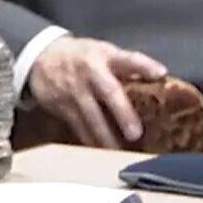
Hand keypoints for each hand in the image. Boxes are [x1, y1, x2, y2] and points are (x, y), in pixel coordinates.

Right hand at [25, 36, 167, 147]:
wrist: (42, 58)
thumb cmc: (82, 56)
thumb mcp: (103, 52)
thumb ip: (125, 66)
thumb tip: (155, 80)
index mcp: (104, 56)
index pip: (127, 59)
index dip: (144, 65)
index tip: (161, 74)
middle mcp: (90, 73)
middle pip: (109, 92)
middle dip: (123, 113)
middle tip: (135, 133)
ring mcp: (74, 91)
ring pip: (91, 116)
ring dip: (105, 135)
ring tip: (118, 151)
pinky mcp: (62, 106)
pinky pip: (77, 125)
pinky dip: (88, 138)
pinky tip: (99, 149)